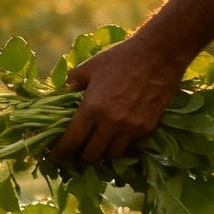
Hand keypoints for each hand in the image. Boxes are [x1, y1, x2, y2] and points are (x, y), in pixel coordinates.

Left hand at [51, 35, 184, 163]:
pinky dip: (121, 145)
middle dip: (80, 157)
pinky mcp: (148, 128)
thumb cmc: (120, 58)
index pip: (72, 140)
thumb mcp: (88, 67)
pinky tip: (116, 138)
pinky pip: (130, 146)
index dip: (60, 152)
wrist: (159, 55)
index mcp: (91, 108)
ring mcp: (131, 128)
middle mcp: (111, 123)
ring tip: (97, 147)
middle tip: (76, 154)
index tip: (54, 158)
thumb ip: (71, 84)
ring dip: (102, 153)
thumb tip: (61, 96)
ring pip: (112, 155)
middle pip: (91, 155)